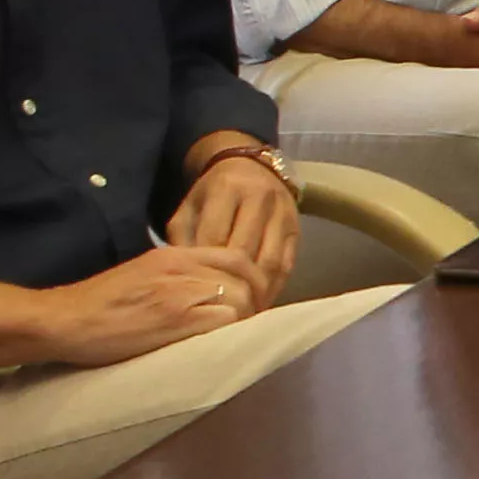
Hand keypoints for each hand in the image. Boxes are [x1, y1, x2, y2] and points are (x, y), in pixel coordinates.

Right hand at [55, 241, 262, 364]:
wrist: (65, 319)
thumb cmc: (97, 304)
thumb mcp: (140, 275)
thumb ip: (174, 277)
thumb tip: (203, 293)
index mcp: (172, 254)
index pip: (234, 255)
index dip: (250, 279)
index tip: (249, 300)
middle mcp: (181, 268)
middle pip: (245, 274)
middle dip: (256, 298)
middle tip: (250, 322)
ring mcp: (180, 293)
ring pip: (241, 297)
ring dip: (246, 318)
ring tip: (236, 335)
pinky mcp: (176, 320)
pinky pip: (225, 320)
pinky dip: (232, 332)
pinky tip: (222, 344)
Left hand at [165, 143, 298, 304]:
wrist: (250, 167)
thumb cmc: (213, 192)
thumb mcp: (190, 206)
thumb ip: (182, 237)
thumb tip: (183, 277)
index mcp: (227, 189)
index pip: (215, 237)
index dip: (205, 268)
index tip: (196, 292)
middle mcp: (260, 199)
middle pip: (245, 252)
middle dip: (231, 284)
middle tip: (218, 310)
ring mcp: (283, 214)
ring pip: (270, 262)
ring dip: (255, 291)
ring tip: (240, 312)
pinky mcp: (297, 229)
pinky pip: (287, 264)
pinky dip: (274, 286)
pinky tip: (260, 301)